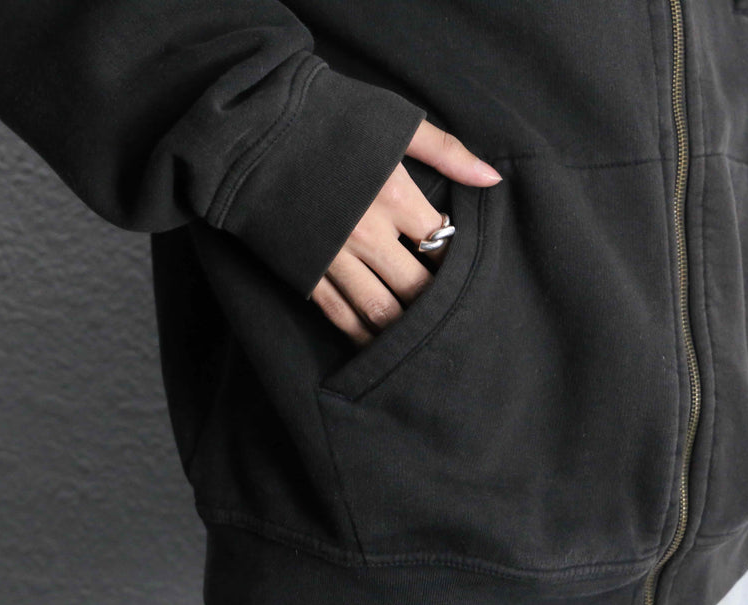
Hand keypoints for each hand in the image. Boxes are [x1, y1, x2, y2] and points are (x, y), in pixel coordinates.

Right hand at [310, 119, 502, 345]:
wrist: (253, 127)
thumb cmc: (328, 116)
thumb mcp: (392, 123)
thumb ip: (446, 151)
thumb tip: (493, 179)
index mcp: (393, 195)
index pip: (442, 244)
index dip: (458, 260)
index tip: (465, 268)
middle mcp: (366, 233)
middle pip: (416, 287)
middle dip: (437, 305)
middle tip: (453, 316)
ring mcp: (332, 256)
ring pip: (380, 311)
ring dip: (404, 330)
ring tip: (423, 340)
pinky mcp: (304, 270)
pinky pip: (340, 315)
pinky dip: (363, 335)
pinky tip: (380, 344)